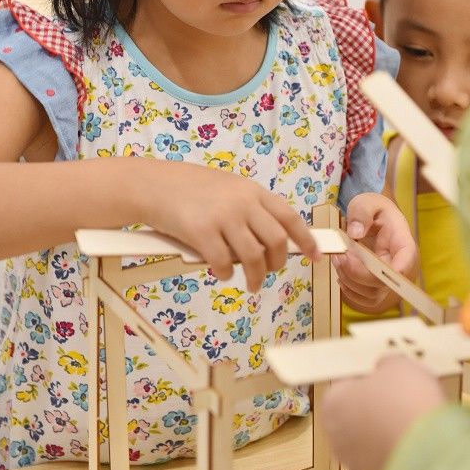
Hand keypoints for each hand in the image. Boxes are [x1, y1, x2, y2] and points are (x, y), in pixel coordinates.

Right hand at [135, 159, 320, 293]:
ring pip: (253, 257)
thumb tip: (270, 241)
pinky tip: (222, 272)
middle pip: (275, 241)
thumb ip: (249, 209)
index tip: (316, 256)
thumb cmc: (188, 189)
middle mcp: (242, 202)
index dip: (306, 239)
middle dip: (277, 263)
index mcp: (252, 191)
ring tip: (251, 284)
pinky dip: (227, 273)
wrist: (153, 185)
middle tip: (269, 273)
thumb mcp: (227, 188)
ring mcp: (223, 217)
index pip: (290, 217)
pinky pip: (224, 263)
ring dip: (256, 277)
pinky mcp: (202, 232)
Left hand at [322, 354, 445, 469]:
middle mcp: (337, 437)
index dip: (368, 374)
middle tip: (405, 392)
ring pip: (374, 438)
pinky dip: (403, 451)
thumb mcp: (398, 365)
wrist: (428, 459)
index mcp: (332, 403)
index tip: (388, 371)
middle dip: (379, 402)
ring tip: (419, 417)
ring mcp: (357, 465)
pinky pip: (390, 459)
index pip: (345, 381)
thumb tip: (386, 369)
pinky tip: (423, 441)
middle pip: (358, 411)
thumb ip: (387, 365)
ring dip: (392, 428)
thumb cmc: (405, 403)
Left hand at [334, 193, 416, 312]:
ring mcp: (389, 279)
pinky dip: (349, 290)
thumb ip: (361, 212)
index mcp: (403, 242)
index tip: (377, 266)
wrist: (372, 219)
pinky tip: (342, 272)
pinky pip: (365, 300)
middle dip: (358, 272)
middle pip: (385, 282)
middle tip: (340, 255)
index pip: (407, 259)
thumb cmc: (373, 210)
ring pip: (373, 294)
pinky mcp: (377, 288)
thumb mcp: (367, 202)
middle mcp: (400, 265)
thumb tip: (355, 233)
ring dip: (350, 280)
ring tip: (337, 258)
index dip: (396, 269)